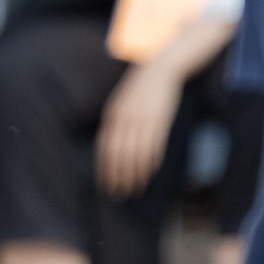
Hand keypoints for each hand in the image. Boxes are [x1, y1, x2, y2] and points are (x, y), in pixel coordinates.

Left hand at [98, 63, 180, 196]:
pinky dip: (151, 161)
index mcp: (111, 115)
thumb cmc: (140, 89)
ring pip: (136, 153)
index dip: (104, 168)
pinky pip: (154, 145)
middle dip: (117, 175)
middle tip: (118, 193)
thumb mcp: (121, 103)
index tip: (103, 184)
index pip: (104, 148)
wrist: (159, 70)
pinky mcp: (159, 120)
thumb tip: (112, 145)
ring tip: (135, 189)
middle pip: (118, 154)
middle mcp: (124, 119)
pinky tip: (150, 173)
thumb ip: (116, 123)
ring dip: (135, 173)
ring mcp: (142, 119)